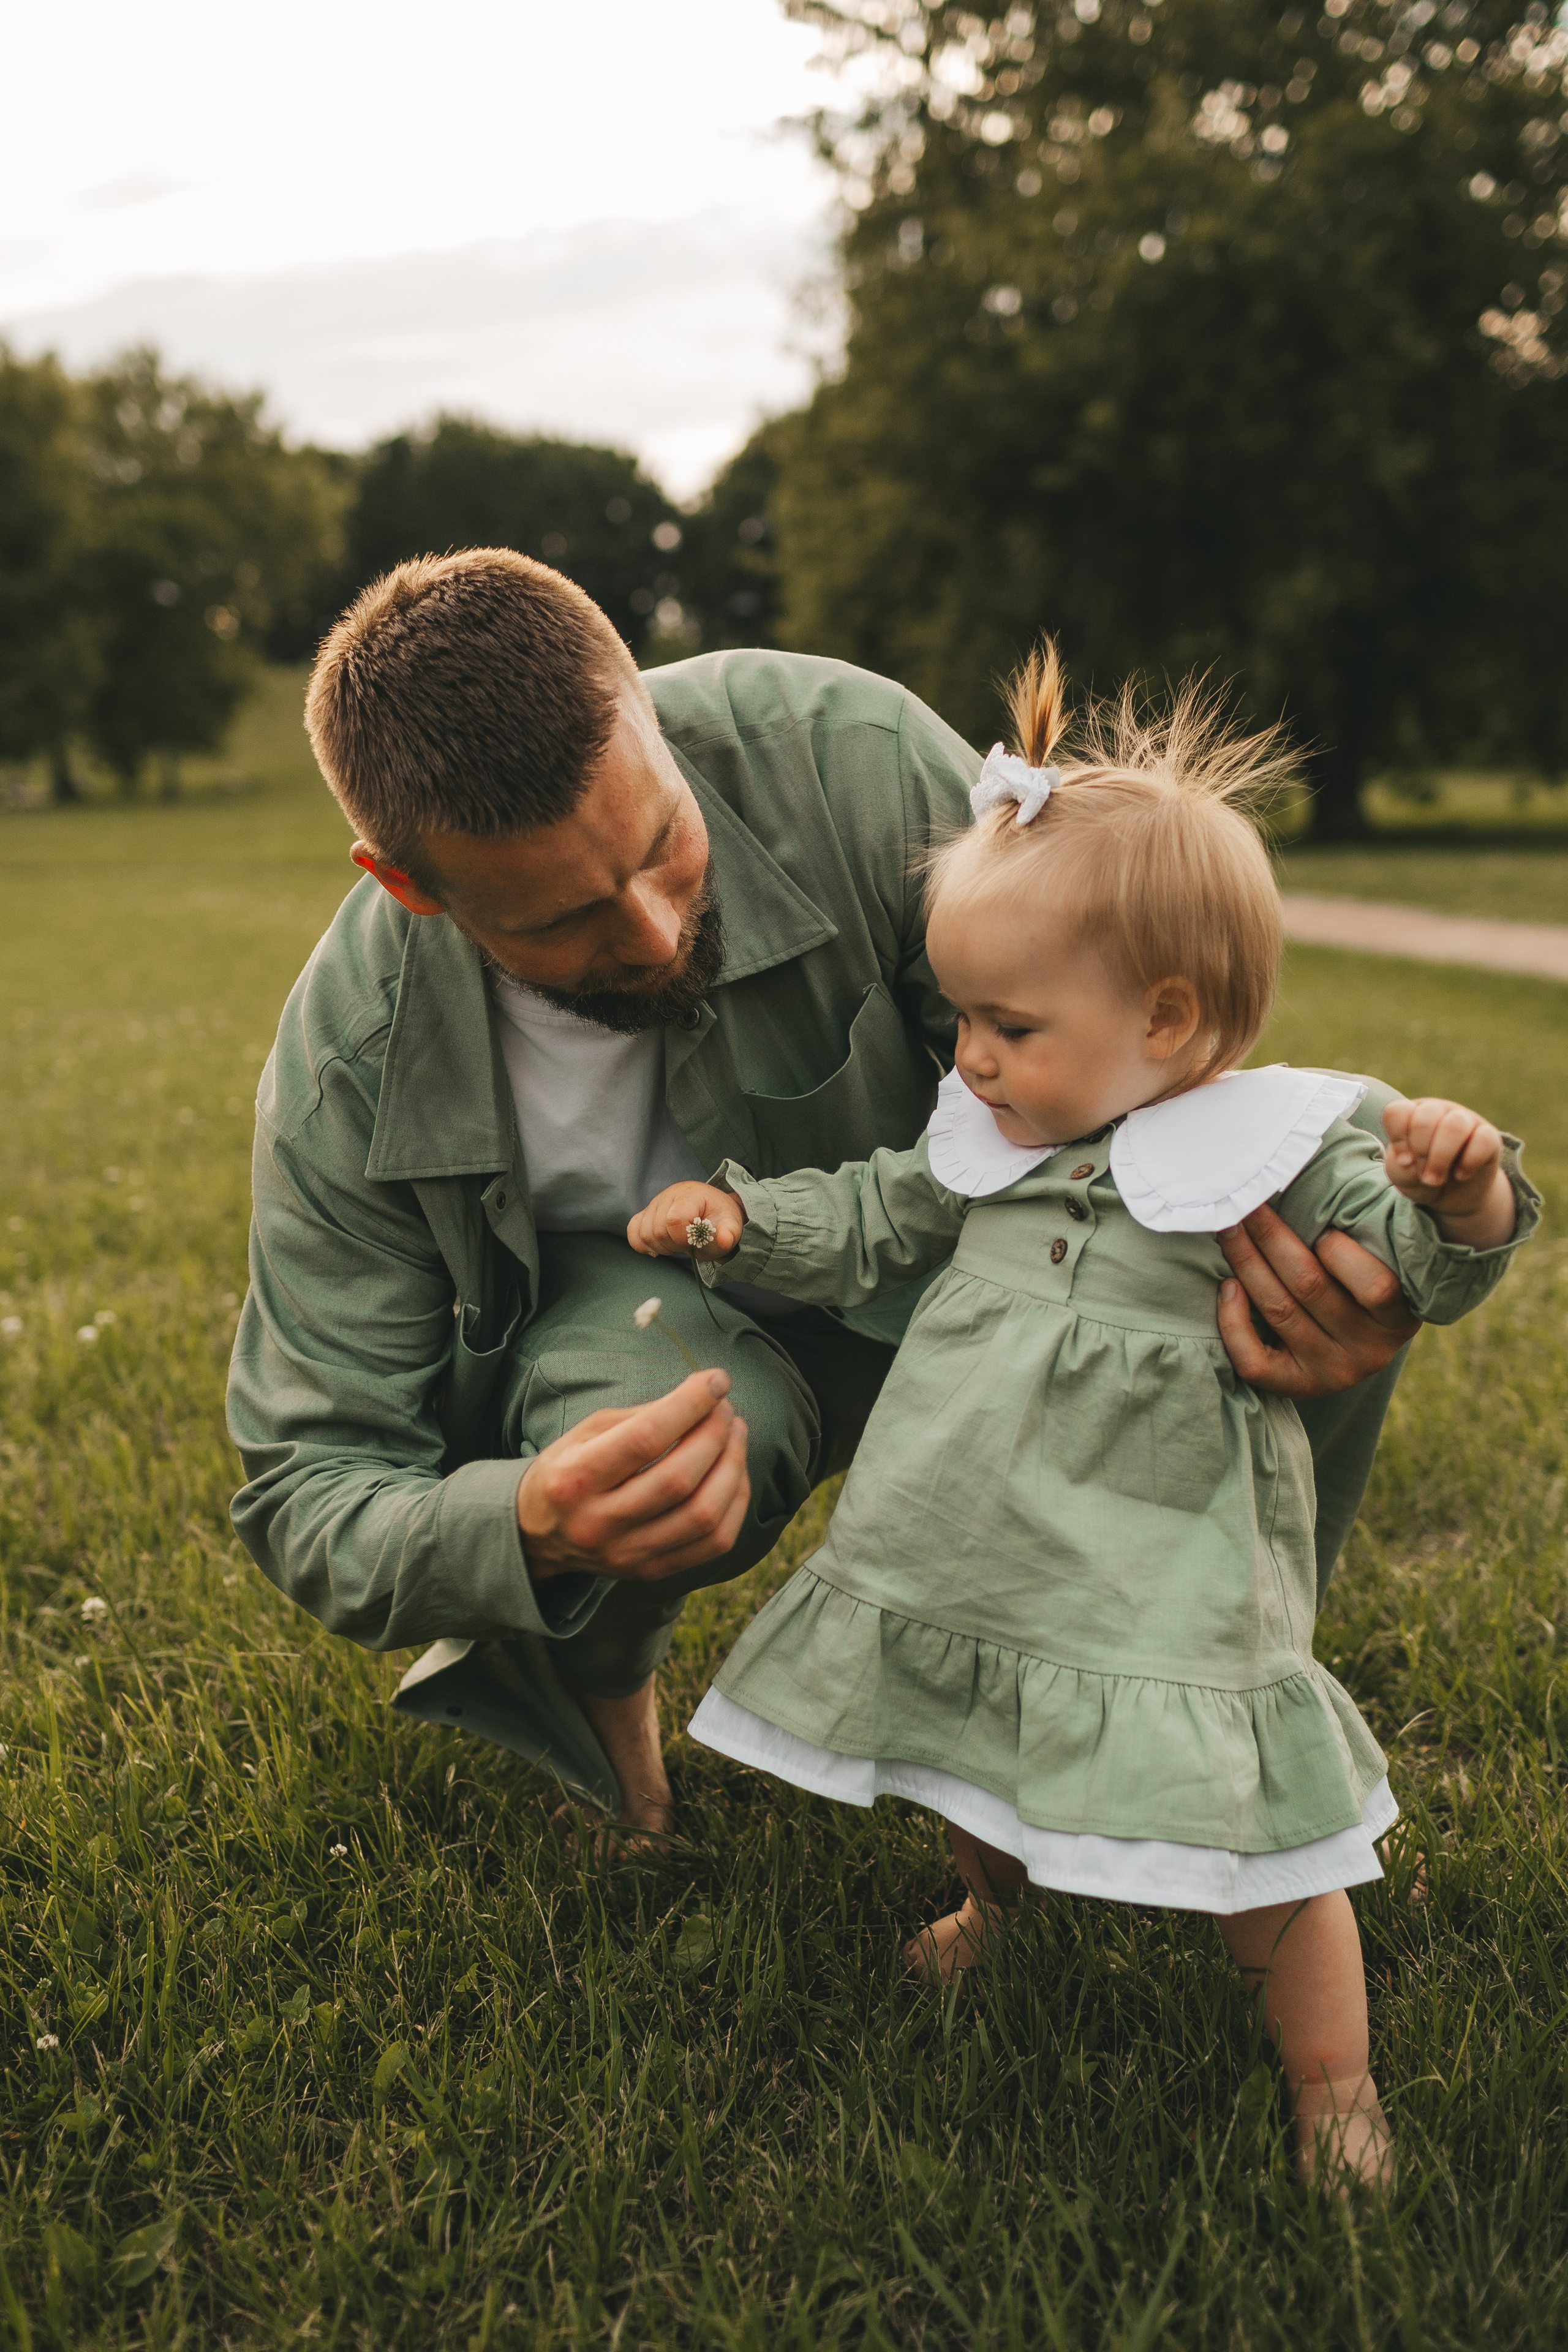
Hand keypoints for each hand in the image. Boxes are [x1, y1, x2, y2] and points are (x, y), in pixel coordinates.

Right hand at [518, 1369, 750, 1582]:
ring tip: (735, 1434)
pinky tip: (734, 1474)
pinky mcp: (650, 1571)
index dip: (690, 1404)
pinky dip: (734, 1503)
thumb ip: (642, 1416)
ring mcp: (627, 1553)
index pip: (645, 1438)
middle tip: (725, 1409)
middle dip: (715, 1434)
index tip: (716, 1381)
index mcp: (576, 1477)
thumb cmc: (568, 1469)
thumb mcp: (586, 1432)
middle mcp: (600, 1522)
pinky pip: (713, 1543)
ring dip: (732, 1467)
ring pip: (703, 1515)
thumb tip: (703, 1399)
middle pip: (679, 1478)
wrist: (537, 1534)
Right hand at [627, 1181, 744, 1260]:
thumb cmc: (720, 1220)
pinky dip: (642, 1243)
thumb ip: (728, 1233)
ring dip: (660, 1246)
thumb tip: (725, 1240)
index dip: (683, 1238)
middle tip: (688, 1244)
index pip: (674, 1220)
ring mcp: (655, 1203)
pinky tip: (657, 1247)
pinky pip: (633, 1230)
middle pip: (657, 1230)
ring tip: (676, 1243)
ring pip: (643, 1233)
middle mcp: (669, 1195)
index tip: (695, 1241)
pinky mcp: (646, 1212)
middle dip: (673, 1245)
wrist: (713, 1213)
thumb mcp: (730, 1227)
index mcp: (690, 1194)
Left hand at [1217, 1206, 1419, 1397]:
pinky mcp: (1296, 1387)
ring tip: (1229, 1231)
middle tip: (1246, 1203)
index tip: (1320, 1225)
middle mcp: (1369, 1351)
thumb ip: (1371, 1230)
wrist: (1355, 1340)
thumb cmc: (1364, 1278)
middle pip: (1310, 1286)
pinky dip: (1234, 1322)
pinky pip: (1255, 1360)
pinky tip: (1228, 1287)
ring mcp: (1332, 1372)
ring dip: (1246, 1263)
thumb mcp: (1384, 1258)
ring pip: (1278, 1311)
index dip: (1340, 1252)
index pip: (1375, 1286)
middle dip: (1271, 1237)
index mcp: (1401, 1316)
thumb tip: (1327, 1167)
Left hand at [1383, 1097, 1514, 1247]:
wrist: (1451, 1196)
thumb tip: (1413, 1160)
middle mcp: (1438, 1110)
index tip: (1403, 1162)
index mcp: (1411, 1114)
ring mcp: (1465, 1120)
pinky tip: (1461, 1175)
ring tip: (1437, 1179)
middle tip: (1424, 1176)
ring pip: (1455, 1124)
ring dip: (1442, 1157)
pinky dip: (1469, 1162)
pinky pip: (1484, 1139)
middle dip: (1421, 1151)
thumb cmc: (1421, 1177)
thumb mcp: (1402, 1174)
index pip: (1398, 1111)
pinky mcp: (1489, 1136)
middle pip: (1426, 1116)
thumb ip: (1401, 1165)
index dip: (1398, 1139)